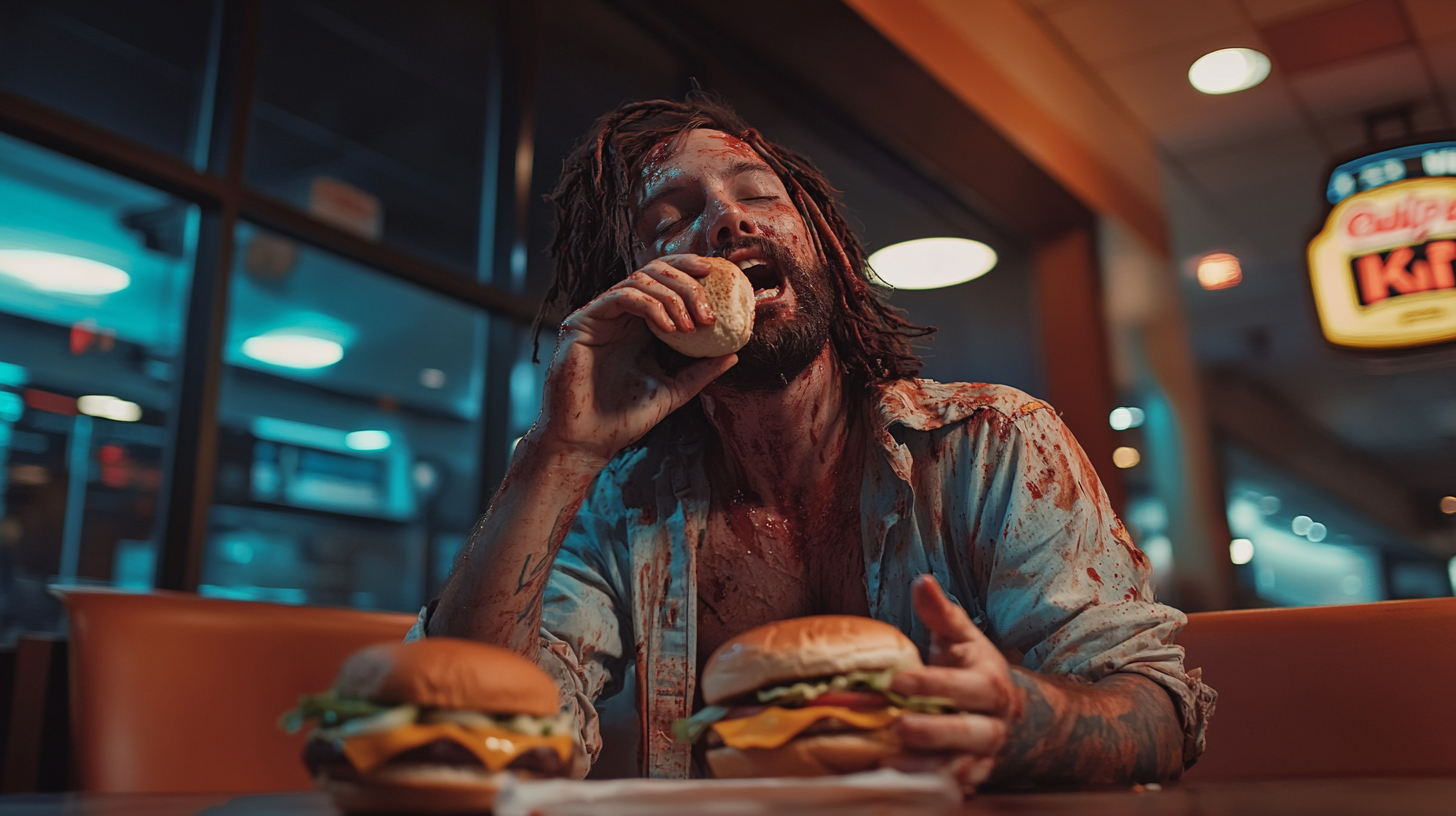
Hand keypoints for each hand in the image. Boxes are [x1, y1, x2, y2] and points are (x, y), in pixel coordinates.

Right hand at [528, 255, 736, 468]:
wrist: (589, 440)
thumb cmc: (624, 419)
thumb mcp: (674, 390)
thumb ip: (700, 370)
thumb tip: (734, 354)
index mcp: (639, 325)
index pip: (665, 282)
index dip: (691, 272)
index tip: (721, 281)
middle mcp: (619, 315)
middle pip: (655, 272)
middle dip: (687, 282)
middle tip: (710, 310)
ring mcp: (600, 315)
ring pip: (640, 279)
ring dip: (673, 297)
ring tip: (693, 326)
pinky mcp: (582, 321)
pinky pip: (621, 297)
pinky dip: (651, 306)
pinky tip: (670, 328)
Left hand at [881, 575, 1021, 792]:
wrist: (1014, 715)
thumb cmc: (975, 669)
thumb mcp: (962, 639)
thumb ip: (941, 614)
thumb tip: (922, 580)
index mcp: (989, 684)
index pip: (963, 686)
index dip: (932, 683)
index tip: (898, 679)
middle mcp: (991, 723)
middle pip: (969, 732)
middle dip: (935, 732)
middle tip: (899, 727)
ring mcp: (984, 756)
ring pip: (961, 767)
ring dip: (928, 770)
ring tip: (891, 767)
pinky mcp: (973, 777)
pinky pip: (954, 788)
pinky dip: (929, 789)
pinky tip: (898, 787)